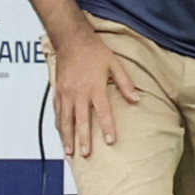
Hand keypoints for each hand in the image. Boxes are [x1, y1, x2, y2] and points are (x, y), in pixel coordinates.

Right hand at [51, 27, 139, 158]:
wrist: (71, 39)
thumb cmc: (94, 51)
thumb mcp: (114, 64)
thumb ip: (125, 83)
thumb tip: (136, 99)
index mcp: (95, 87)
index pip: (102, 112)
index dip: (107, 128)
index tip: (110, 141)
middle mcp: (79, 93)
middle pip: (81, 121)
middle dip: (83, 139)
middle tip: (86, 154)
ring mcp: (66, 93)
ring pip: (66, 120)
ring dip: (67, 137)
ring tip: (70, 152)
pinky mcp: (58, 91)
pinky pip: (58, 112)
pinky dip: (59, 125)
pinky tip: (61, 134)